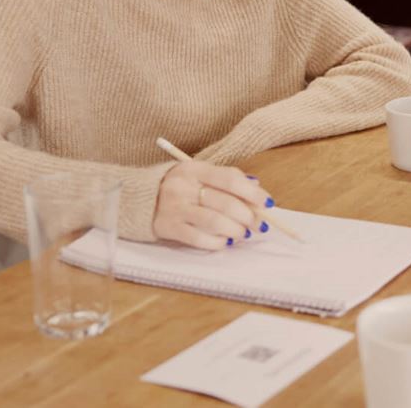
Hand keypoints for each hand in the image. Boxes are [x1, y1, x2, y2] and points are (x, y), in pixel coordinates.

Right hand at [153, 161, 272, 249]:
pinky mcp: (169, 228)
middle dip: (248, 216)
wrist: (141, 198)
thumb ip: (226, 178)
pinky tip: (224, 241)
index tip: (268, 203)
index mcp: (194, 168)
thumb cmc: (180, 186)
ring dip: (235, 230)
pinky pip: (199, 239)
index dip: (252, 192)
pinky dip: (218, 242)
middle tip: (259, 225)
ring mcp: (175, 208)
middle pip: (224, 202)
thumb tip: (257, 188)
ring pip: (214, 222)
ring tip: (243, 234)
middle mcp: (183, 186)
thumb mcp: (199, 174)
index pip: (229, 179)